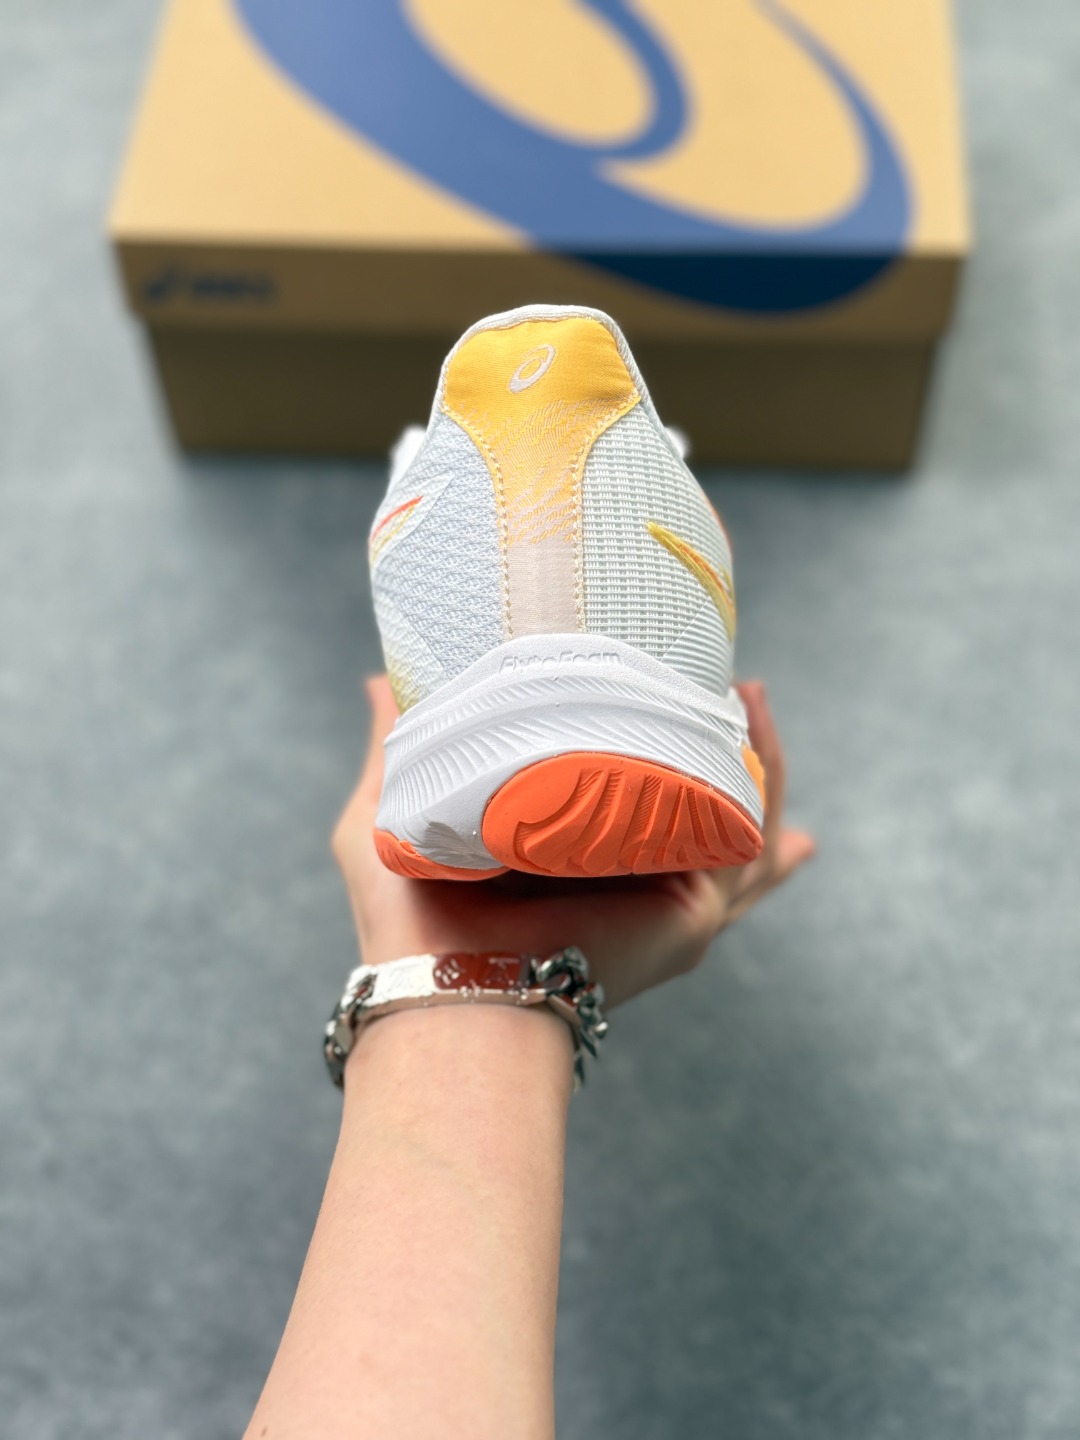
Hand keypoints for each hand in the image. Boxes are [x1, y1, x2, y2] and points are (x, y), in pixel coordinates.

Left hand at [332, 677, 814, 1009]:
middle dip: (741, 766)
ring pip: (743, 829)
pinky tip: (754, 733)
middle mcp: (632, 888)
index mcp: (574, 866)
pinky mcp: (691, 913)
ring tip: (753, 694)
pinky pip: (748, 848)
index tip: (670, 707)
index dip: (662, 767)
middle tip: (747, 694)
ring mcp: (669, 903)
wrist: (443, 984)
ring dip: (761, 758)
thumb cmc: (407, 922)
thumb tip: (381, 680)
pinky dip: (764, 789)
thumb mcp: (392, 814)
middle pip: (709, 824)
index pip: (637, 813)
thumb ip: (396, 746)